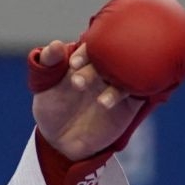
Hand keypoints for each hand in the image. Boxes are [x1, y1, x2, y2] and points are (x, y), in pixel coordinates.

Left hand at [31, 40, 145, 160]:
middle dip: (98, 68)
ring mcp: (119, 84)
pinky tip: (110, 103)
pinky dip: (133, 93)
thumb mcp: (44, 84)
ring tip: (100, 102)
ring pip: (128, 74)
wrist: (61, 141)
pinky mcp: (131, 103)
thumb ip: (48, 62)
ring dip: (115, 85)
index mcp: (87, 58)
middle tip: (77, 83)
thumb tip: (56, 44)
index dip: (86, 52)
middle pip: (112, 58)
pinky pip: (140, 91)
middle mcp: (106, 68)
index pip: (94, 45)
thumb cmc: (51, 107)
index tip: (73, 64)